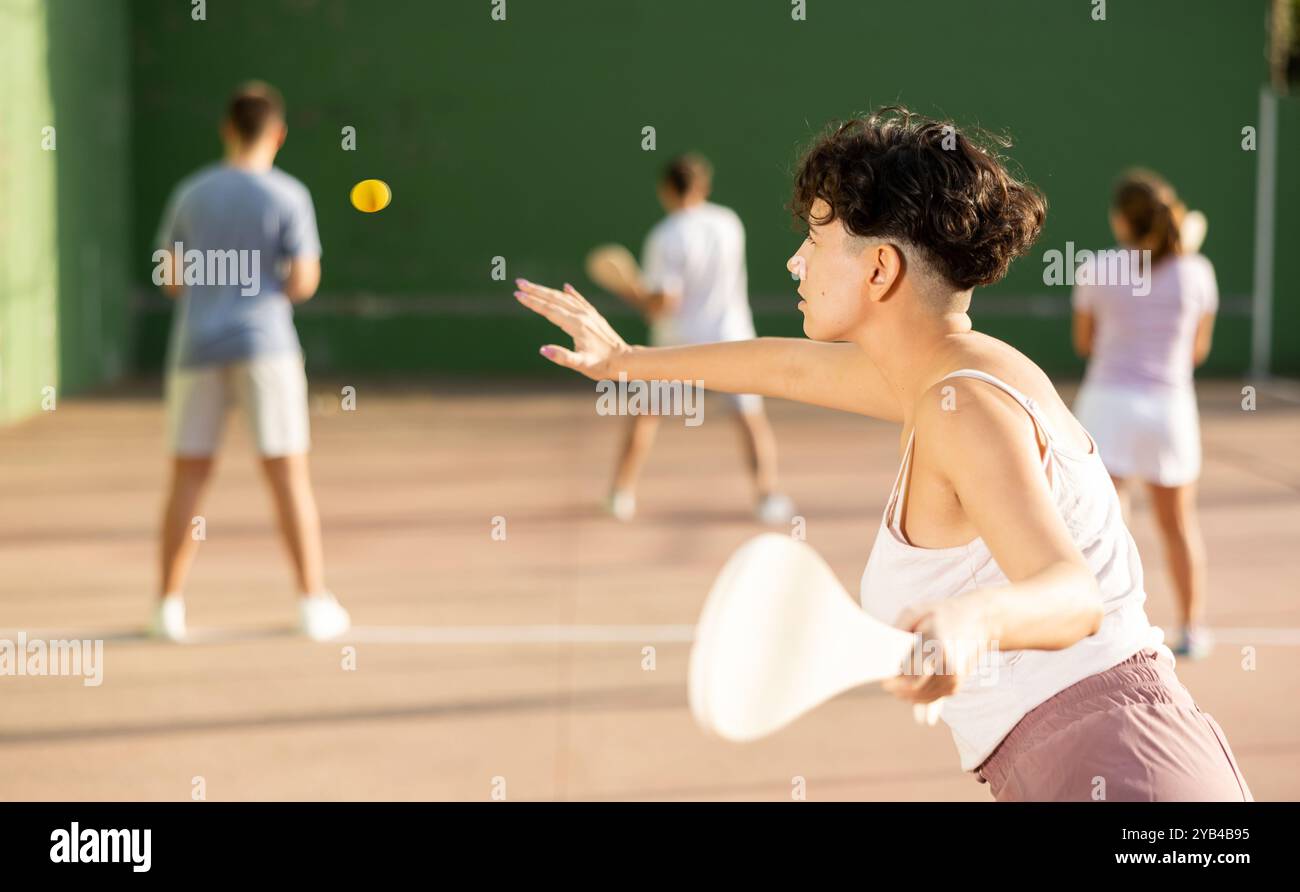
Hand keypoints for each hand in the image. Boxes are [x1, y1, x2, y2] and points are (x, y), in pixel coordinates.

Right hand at [514, 279, 630, 380]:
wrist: (625, 360)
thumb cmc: (602, 365)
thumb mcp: (581, 365)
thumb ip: (562, 357)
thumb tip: (543, 350)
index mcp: (576, 325)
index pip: (549, 310)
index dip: (532, 302)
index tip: (517, 294)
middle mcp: (582, 315)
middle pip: (554, 299)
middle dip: (535, 290)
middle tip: (519, 282)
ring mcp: (589, 314)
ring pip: (565, 298)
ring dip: (547, 291)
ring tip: (532, 286)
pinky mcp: (594, 316)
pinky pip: (580, 300)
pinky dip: (570, 293)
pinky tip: (566, 287)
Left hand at [881, 595, 990, 705]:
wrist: (981, 620)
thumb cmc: (944, 613)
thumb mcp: (918, 611)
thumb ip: (898, 627)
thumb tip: (884, 649)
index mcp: (937, 646)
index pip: (910, 674)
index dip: (893, 680)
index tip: (883, 677)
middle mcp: (949, 666)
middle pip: (914, 689)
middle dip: (896, 688)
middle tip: (887, 683)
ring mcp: (954, 678)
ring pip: (921, 696)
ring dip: (905, 693)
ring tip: (896, 684)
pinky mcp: (956, 686)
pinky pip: (931, 697)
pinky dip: (918, 695)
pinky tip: (909, 687)